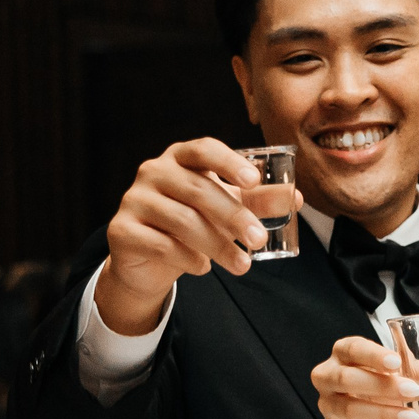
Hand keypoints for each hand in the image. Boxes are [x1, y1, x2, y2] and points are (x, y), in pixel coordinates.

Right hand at [97, 138, 295, 332]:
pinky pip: (161, 244)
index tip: (254, 180)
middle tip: (260, 239)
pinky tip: (203, 268)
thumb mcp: (225, 209)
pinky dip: (187, 259)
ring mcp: (134, 199)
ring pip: (182, 221)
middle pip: (198, 190)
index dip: (229, 162)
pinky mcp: (121, 230)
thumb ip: (257, 201)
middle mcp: (153, 172)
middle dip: (234, 216)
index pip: (204, 149)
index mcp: (179, 158)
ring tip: (242, 265)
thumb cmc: (191, 224)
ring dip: (217, 245)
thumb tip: (296, 198)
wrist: (146, 260)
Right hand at [310, 333, 418, 418]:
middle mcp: (329, 376)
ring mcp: (328, 406)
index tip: (396, 363)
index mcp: (344, 354)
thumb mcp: (405, 378)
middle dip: (382, 386)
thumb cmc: (385, 393)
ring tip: (413, 418)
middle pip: (347, 379)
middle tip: (413, 391)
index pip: (353, 348)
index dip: (373, 355)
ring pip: (351, 409)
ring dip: (386, 414)